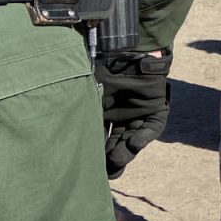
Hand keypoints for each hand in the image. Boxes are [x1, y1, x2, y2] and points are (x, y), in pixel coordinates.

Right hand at [93, 50, 172, 178]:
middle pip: (116, 144)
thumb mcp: (88, 94)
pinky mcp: (155, 109)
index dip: (95, 155)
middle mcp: (120, 117)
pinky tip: (134, 142)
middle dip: (112, 159)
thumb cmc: (102, 68)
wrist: (126, 49)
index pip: (99, 140)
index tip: (88, 169)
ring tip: (118, 159)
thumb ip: (82, 114)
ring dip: (126, 151)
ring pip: (132, 140)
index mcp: (103, 114)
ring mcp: (138, 114)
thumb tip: (64, 139)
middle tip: (106, 172)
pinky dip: (144, 137)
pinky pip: (152, 128)